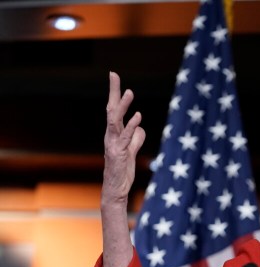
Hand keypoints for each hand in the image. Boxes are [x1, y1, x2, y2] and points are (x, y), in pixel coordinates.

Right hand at [102, 72, 145, 205]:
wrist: (116, 190)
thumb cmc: (122, 171)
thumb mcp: (132, 152)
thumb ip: (136, 139)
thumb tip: (140, 127)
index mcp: (114, 133)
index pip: (114, 109)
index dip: (114, 93)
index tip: (114, 76)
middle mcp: (111, 135)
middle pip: (111, 109)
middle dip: (113, 92)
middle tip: (114, 75)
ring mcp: (113, 144)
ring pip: (116, 121)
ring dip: (123, 106)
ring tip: (129, 92)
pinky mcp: (119, 153)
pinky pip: (125, 138)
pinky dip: (132, 126)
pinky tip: (138, 116)